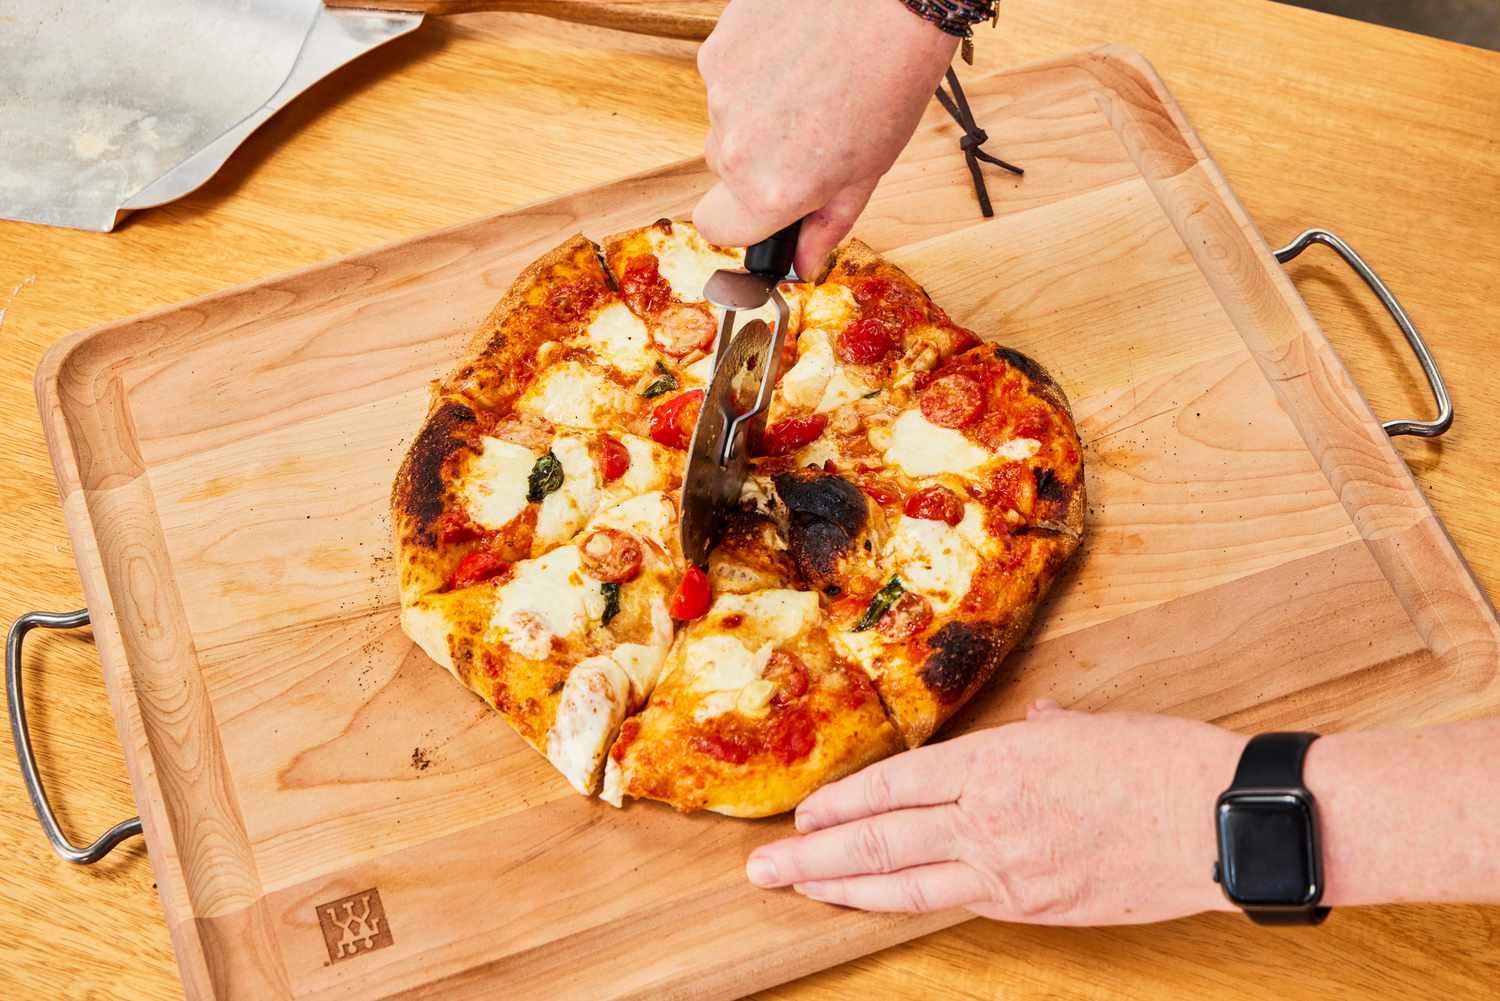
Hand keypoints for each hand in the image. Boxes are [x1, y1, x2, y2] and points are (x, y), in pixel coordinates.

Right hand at [693, 0, 958, 277]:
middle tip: (810, 130)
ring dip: (757, 110)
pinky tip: (795, 53)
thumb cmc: (892, 79)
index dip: (743, 220)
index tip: (766, 206)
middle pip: (724, 170)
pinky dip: (753, 69)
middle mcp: (735, 148)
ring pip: (726, 119)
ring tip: (810, 83)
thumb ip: (827, 223)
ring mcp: (720, 95)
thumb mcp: (868, 170)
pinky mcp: (717, 49)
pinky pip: (725, 75)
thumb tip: (804, 264)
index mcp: (771, 191)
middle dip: (759, 159)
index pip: (717, 229)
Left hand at [746, 702, 1246, 923]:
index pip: (896, 784)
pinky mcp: (1038, 908)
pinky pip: (957, 902)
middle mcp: (990, 817)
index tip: (802, 815)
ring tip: (797, 892)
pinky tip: (881, 903)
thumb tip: (1028, 729)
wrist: (1223, 821)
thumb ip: (1040, 732)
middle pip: (882, 839)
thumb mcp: (1087, 726)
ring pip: (907, 882)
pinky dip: (910, 902)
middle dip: (814, 856)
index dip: (841, 802)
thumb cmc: (1161, 760)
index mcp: (998, 761)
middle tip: (763, 869)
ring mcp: (1011, 870)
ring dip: (844, 888)